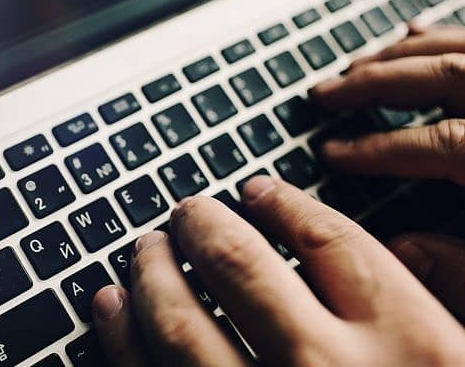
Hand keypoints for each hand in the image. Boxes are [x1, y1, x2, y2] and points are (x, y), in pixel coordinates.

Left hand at [92, 179, 464, 365]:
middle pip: (241, 263)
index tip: (259, 190)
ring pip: (180, 316)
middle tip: (186, 212)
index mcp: (414, 351)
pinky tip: (109, 307)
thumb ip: (448, 305)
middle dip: (202, 224)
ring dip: (150, 269)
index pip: (332, 242)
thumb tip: (409, 250)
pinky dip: (119, 336)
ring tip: (143, 248)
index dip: (287, 204)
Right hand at [311, 24, 464, 319]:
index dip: (375, 148)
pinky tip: (418, 32)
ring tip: (357, 64)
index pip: (435, 143)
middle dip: (373, 82)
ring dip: (402, 52)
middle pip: (445, 75)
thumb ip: (464, 273)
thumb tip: (404, 254)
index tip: (332, 154)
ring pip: (461, 48)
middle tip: (325, 94)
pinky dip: (446, 34)